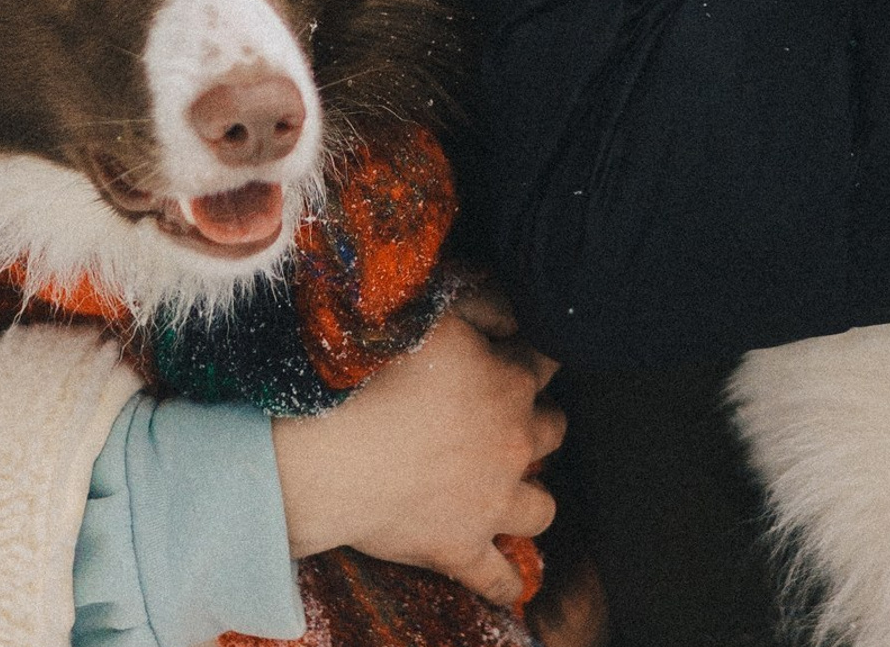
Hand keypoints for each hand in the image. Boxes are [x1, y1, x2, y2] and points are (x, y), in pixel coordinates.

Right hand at [272, 310, 564, 604]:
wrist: (336, 451)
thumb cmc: (381, 374)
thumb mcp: (439, 315)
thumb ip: (487, 305)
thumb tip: (514, 319)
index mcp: (512, 383)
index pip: (545, 362)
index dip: (531, 357)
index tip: (514, 357)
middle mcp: (514, 443)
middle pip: (554, 430)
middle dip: (539, 423)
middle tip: (510, 422)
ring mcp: (493, 502)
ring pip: (542, 507)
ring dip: (532, 497)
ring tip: (513, 493)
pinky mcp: (462, 548)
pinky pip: (498, 577)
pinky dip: (506, 581)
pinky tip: (511, 583)